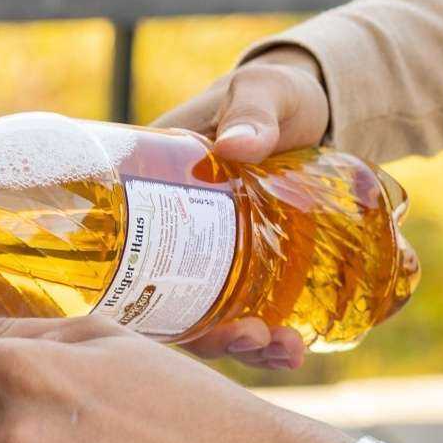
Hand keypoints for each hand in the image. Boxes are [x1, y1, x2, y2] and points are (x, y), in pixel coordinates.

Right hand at [154, 46, 331, 371]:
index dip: (138, 306)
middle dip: (210, 338)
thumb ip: (253, 111)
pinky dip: (269, 343)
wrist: (318, 109)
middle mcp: (174, 243)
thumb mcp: (264, 93)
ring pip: (211, 323)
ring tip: (284, 350)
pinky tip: (295, 349)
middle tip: (249, 335)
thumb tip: (236, 143)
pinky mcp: (250, 275)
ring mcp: (214, 264)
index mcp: (153, 198)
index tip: (172, 322)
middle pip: (170, 308)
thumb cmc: (276, 95)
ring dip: (243, 348)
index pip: (124, 260)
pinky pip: (248, 320)